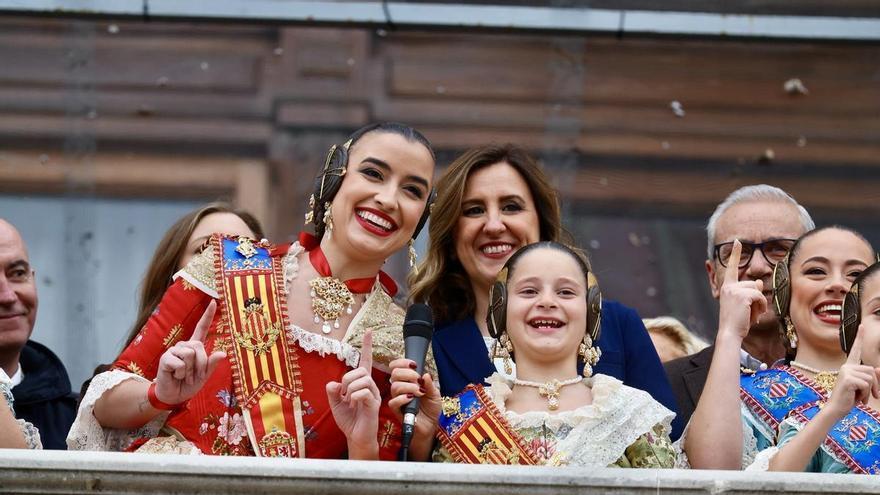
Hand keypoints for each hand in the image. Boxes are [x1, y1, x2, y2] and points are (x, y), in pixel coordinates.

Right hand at [154, 300, 225, 404]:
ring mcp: (174, 351)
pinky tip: (176, 376)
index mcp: (194, 347)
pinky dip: (181, 373)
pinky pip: (181, 363)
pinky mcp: (166, 358)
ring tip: (184, 376)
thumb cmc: (188, 384)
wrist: (173, 396)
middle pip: (198, 346)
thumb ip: (212, 364)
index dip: (208, 315)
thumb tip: (223, 353)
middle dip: (200, 364)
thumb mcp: (204, 375)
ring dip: (190, 370)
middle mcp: (184, 346)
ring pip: (190, 354)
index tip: (214, 302)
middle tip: (193, 375)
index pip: (202, 328)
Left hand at [326, 330, 380, 457]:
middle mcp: (370, 386)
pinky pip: (364, 392)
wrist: (356, 437)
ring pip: (363, 379)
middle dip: (347, 379)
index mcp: (361, 384)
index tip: (368, 331)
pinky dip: (354, 396)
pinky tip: (352, 404)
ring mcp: (373, 394)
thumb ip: (332, 392)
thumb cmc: (349, 420)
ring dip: (350, 388)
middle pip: (360, 370)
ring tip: (348, 400)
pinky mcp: (374, 404)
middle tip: (343, 394)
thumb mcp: (335, 404)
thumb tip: (333, 383)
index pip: (365, 361)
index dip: (366, 346)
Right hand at [388, 358, 440, 430]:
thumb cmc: (431, 408)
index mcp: (407, 381)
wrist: (431, 425)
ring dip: (408, 386)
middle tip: (418, 380)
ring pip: (394, 386)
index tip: (414, 365)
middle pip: (394, 373)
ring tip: (419, 392)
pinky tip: (411, 398)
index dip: (402, 362)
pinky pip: (393, 402)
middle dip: (408, 374)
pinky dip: (402, 398)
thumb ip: (430, 384)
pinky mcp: (397, 411)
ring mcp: (397, 399)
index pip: (396, 366)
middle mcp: (400, 388)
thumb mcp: (435, 394)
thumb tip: (425, 374)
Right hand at [717, 240, 766, 341]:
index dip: (734, 254)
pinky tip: (754, 316)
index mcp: (727, 287)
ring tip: (751, 315)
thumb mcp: (744, 305)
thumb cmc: (737, 322)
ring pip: (757, 290)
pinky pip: (760, 296)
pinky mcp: (743, 295)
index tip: (737, 241)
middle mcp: (729, 286)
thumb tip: (758, 281)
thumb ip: (751, 291)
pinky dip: (761, 306)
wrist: (730, 333)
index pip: (731, 268)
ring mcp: (734, 290)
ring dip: (760, 304)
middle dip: (756, 298)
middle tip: (749, 314)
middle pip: (753, 284)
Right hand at [827, 327, 879, 418]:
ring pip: (871, 378)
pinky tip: (857, 399)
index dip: (859, 338)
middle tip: (870, 396)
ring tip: (860, 397)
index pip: (855, 350)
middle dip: (875, 385)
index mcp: (848, 367)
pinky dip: (866, 394)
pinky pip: (866, 384)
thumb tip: (878, 369)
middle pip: (872, 370)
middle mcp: (846, 366)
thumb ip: (870, 377)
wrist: (836, 409)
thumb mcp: (862, 387)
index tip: (862, 325)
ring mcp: (846, 371)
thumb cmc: (849, 399)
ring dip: (870, 391)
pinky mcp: (848, 378)